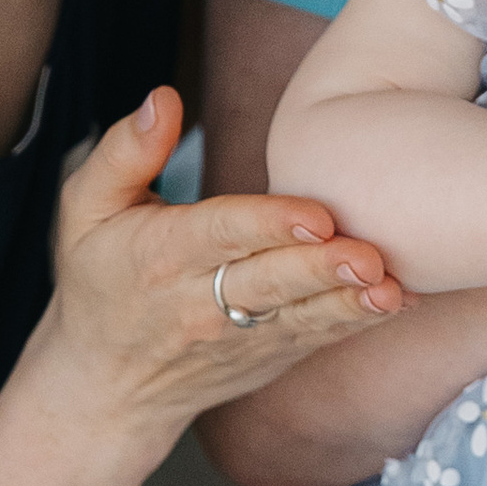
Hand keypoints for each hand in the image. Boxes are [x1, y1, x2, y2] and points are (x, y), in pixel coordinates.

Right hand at [34, 90, 406, 459]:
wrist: (105, 387)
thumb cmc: (99, 278)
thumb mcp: (84, 209)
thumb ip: (124, 153)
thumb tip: (165, 99)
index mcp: (160, 255)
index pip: (220, 234)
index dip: (269, 224)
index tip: (316, 214)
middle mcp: (202, 302)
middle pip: (271, 281)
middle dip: (320, 268)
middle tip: (369, 256)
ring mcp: (242, 336)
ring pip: (303, 317)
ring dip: (351, 303)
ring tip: (392, 289)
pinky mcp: (273, 354)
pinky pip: (319, 337)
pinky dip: (359, 321)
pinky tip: (402, 301)